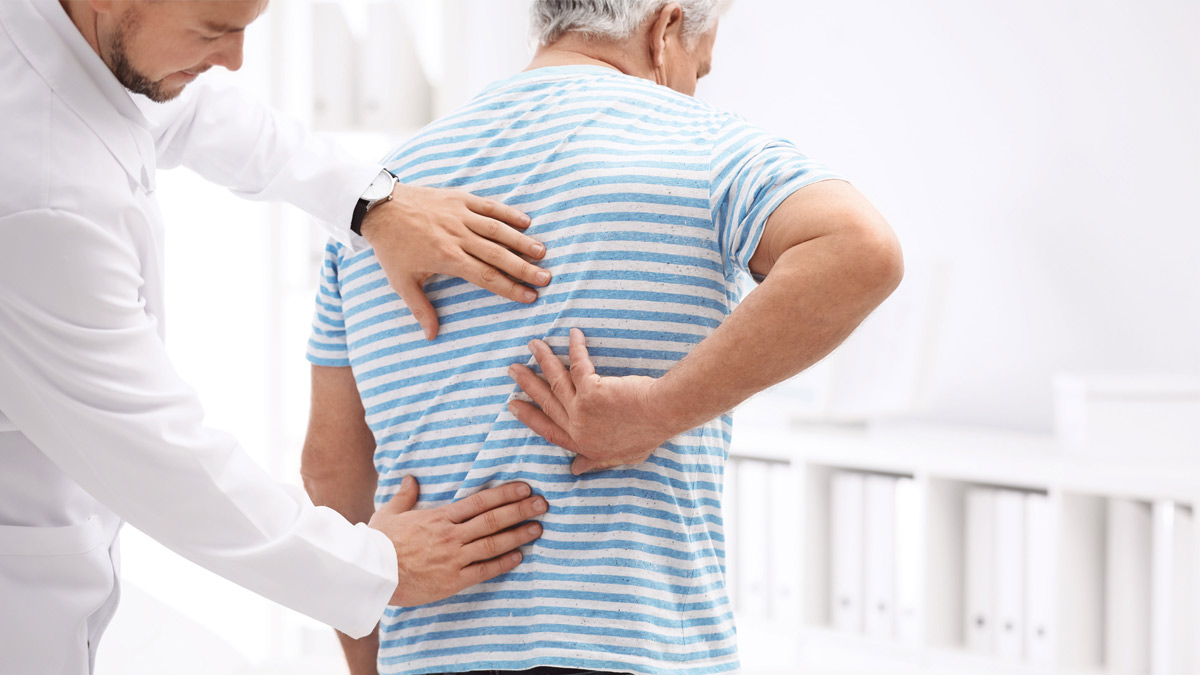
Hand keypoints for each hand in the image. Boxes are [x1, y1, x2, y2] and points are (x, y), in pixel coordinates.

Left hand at [360, 184, 549, 340]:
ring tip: (542, 252)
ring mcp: (460, 215)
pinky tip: (526, 222)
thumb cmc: (391, 247)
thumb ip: (420, 309)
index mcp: (446, 257)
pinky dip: (508, 213)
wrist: (379, 207)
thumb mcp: (401, 282)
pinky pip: (489, 205)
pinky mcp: (459, 199)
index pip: (485, 276)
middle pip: (498, 255)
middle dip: (524, 268)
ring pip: (497, 229)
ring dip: (521, 241)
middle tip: (546, 278)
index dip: (509, 288)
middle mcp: (457, 236)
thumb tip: (432, 336)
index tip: (529, 297)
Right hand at [367, 476, 545, 606]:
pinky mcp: (452, 581)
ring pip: (493, 543)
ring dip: (518, 535)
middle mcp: (451, 535)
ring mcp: (454, 558)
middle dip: (521, 510)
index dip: (505, 493)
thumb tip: (410, 479)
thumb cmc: (378, 543)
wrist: (370, 574)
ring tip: (538, 528)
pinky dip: (503, 563)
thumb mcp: (389, 513)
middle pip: (493, 519)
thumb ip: (405, 496)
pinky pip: (483, 571)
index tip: (525, 487)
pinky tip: (519, 556)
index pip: (480, 501)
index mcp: (439, 516)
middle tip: (543, 504)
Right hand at [506, 328, 673, 474]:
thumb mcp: (623, 456)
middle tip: (513, 370)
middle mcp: (578, 429)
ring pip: (555, 381)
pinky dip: (575, 347)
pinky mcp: (591, 391)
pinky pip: (577, 364)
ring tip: (533, 345)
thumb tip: (577, 469)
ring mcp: (582, 411)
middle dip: (527, 385)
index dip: (531, 419)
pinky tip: (572, 334)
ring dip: (542, 361)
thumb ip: (598, 461)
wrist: (663, 415)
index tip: (515, 406)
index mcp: (584, 444)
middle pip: (546, 403)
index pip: (549, 431)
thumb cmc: (649, 433)